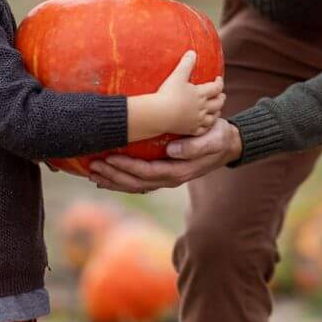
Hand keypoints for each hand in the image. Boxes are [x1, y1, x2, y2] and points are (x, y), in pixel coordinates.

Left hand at [88, 118, 242, 193]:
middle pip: (136, 183)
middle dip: (113, 175)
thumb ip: (195, 147)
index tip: (109, 158)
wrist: (228, 144)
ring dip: (113, 180)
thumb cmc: (219, 137)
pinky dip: (121, 180)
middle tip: (93, 166)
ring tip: (93, 173)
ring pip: (134, 185)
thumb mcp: (213, 139)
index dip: (127, 167)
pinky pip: (139, 181)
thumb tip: (171, 151)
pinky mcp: (163, 173)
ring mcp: (166, 177)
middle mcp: (170, 178)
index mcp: (179, 171)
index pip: (147, 172)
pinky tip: (106, 177)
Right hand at [127, 51, 225, 141]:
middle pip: (218, 103)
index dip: (220, 83)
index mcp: (201, 94)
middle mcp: (202, 108)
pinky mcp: (191, 130)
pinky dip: (207, 127)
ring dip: (217, 112)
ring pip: (213, 117)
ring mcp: (197, 120)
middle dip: (221, 98)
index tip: (219, 79)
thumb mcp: (177, 76)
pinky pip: (203, 130)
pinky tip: (206, 125)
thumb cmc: (168, 94)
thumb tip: (192, 52)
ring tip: (216, 110)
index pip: (216, 88)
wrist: (159, 114)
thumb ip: (186, 64)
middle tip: (220, 95)